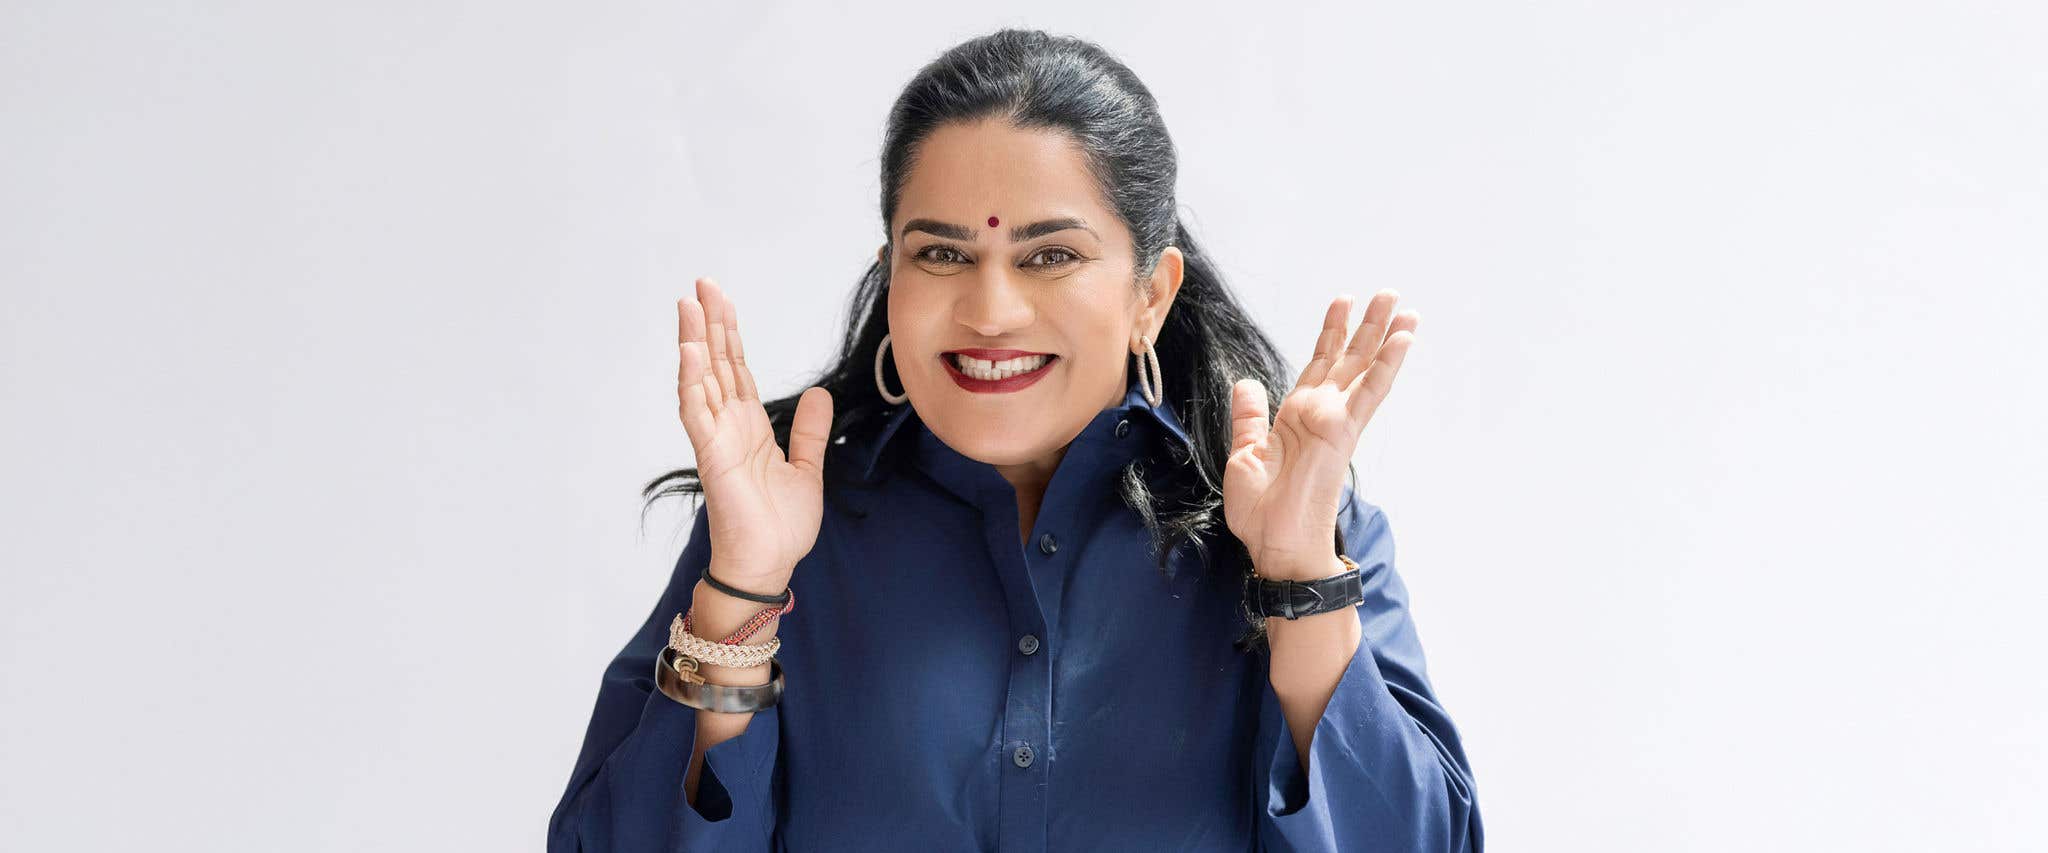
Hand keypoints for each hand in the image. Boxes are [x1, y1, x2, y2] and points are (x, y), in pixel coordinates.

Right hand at [676, 277, 834, 591]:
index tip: (719, 299)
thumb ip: (810, 431)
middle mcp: (729, 425)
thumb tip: (820, 393)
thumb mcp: (808, 468)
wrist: (769, 564)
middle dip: (709, 323)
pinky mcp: (711, 456)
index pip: (736, 368)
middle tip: (701, 284)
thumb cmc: (781, 526)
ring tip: (687, 304)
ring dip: (693, 342)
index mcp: (750, 426)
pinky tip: (689, 353)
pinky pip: (696, 412)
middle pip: (715, 363)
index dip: (728, 333)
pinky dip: (691, 382)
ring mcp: (716, 438)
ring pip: (700, 379)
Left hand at [1222, 290, 1418, 579]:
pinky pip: (1370, 391)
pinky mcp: (1345, 432)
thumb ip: (1249, 418)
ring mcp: (1335, 421)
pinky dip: (1386, 364)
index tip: (1342, 306)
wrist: (1276, 545)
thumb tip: (1246, 384)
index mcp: (1296, 418)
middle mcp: (1320, 414)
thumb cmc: (1261, 513)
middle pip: (1347, 359)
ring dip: (1382, 335)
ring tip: (1399, 304)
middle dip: (1365, 326)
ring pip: (1363, 368)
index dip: (1330, 335)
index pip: (1318, 366)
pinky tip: (1402, 339)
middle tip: (1386, 294)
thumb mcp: (1244, 456)